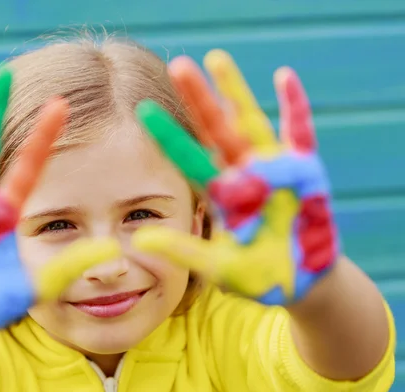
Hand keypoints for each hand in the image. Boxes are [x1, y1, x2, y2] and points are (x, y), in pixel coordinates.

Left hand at [133, 50, 339, 305]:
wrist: (301, 281)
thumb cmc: (257, 274)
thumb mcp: (217, 267)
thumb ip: (183, 251)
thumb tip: (137, 241)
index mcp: (220, 194)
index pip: (190, 159)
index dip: (170, 136)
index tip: (144, 110)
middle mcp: (243, 174)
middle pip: (217, 130)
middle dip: (199, 100)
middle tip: (178, 66)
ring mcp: (274, 169)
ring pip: (251, 123)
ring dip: (236, 92)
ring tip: (216, 58)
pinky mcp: (305, 172)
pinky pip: (299, 134)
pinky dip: (294, 108)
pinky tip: (283, 77)